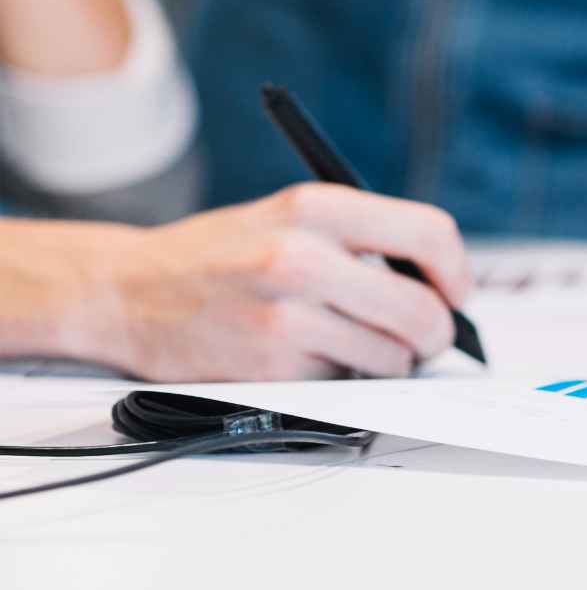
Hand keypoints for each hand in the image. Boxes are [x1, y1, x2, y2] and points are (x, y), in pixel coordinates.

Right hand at [68, 184, 469, 381]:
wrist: (126, 289)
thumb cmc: (222, 253)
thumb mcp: (290, 216)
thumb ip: (364, 238)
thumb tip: (440, 284)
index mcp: (317, 207)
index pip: (430, 234)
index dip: (456, 271)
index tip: (456, 292)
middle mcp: (302, 257)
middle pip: (421, 310)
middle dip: (435, 334)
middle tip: (426, 338)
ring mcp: (284, 317)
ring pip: (390, 357)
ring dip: (387, 361)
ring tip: (353, 344)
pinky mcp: (270, 369)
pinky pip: (342, 383)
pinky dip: (336, 377)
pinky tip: (302, 355)